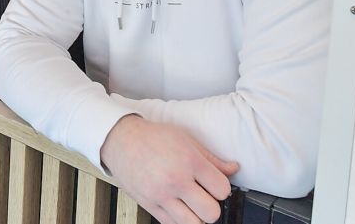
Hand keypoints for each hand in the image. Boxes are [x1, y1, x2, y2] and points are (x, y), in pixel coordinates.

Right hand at [100, 116, 238, 223]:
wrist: (121, 140)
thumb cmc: (153, 137)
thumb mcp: (186, 140)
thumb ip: (212, 158)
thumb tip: (233, 168)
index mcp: (189, 161)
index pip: (222, 190)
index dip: (222, 189)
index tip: (215, 185)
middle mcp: (175, 180)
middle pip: (211, 212)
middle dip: (212, 206)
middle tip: (205, 197)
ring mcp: (161, 195)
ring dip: (197, 217)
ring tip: (192, 204)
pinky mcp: (149, 204)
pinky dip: (180, 219)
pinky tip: (178, 207)